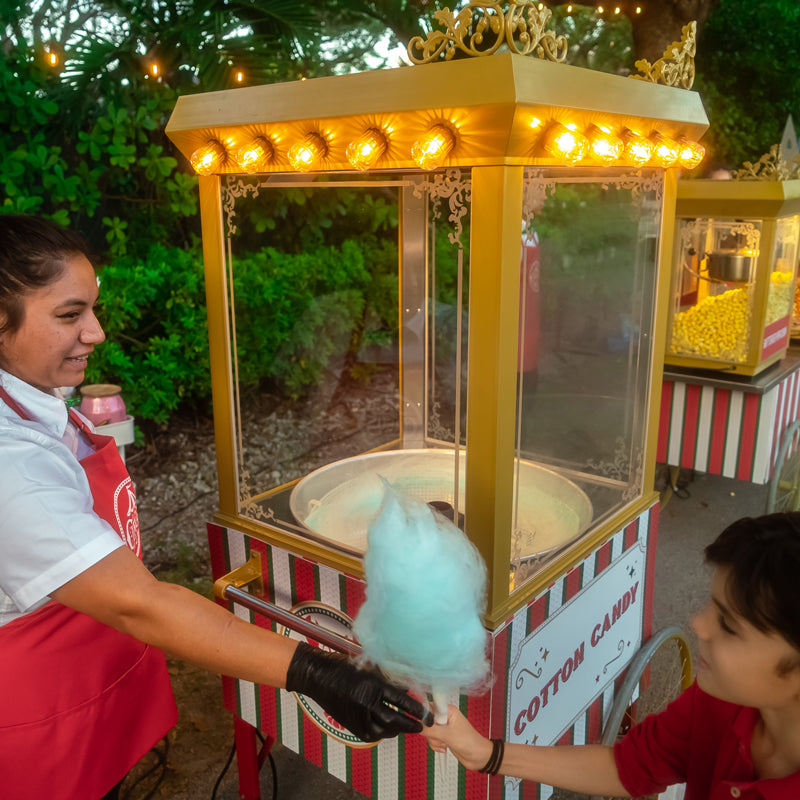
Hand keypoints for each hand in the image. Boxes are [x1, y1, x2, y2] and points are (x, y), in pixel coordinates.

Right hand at [286, 643, 432, 741]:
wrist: (318, 676)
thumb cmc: (343, 667)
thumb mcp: (369, 669)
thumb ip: (387, 680)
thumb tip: (405, 691)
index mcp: (372, 685)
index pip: (401, 701)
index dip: (416, 709)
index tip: (428, 714)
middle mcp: (366, 703)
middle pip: (394, 720)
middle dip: (411, 724)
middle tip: (423, 725)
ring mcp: (357, 716)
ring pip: (384, 730)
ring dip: (398, 729)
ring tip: (407, 726)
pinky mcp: (351, 725)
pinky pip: (371, 734)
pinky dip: (383, 732)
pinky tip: (389, 728)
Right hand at [421, 704, 492, 770]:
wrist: (478, 757)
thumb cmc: (469, 742)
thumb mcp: (447, 735)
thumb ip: (430, 730)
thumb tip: (417, 726)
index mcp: (448, 710)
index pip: (429, 706)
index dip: (425, 715)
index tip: (425, 724)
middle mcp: (445, 717)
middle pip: (427, 721)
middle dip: (431, 732)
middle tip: (441, 736)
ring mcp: (444, 727)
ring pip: (428, 732)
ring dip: (435, 741)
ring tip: (445, 743)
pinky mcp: (443, 736)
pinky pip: (432, 739)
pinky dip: (436, 745)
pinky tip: (444, 747)